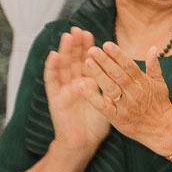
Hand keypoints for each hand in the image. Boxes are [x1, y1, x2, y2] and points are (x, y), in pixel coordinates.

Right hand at [43, 27, 108, 153]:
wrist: (83, 141)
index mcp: (86, 81)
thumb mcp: (106, 99)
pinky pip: (52, 81)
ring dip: (64, 51)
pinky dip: (52, 68)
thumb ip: (109, 83)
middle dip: (76, 45)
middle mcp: (73, 82)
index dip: (88, 47)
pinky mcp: (55, 98)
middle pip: (74, 60)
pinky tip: (53, 56)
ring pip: (63, 66)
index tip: (90, 33)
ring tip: (67, 36)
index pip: (87, 61)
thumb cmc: (97, 122)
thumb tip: (118, 67)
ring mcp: (63, 89)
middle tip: (78, 29)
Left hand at [85, 40, 171, 151]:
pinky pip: (103, 106)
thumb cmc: (160, 105)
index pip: (129, 66)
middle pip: (118, 75)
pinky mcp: (118, 118)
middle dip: (105, 61)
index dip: (118, 55)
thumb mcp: (160, 84)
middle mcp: (135, 93)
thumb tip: (152, 48)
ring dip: (98, 75)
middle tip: (92, 50)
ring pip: (110, 88)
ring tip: (87, 62)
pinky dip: (93, 97)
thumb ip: (153, 66)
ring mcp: (126, 106)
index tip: (106, 44)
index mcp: (143, 83)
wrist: (163, 130)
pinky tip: (82, 87)